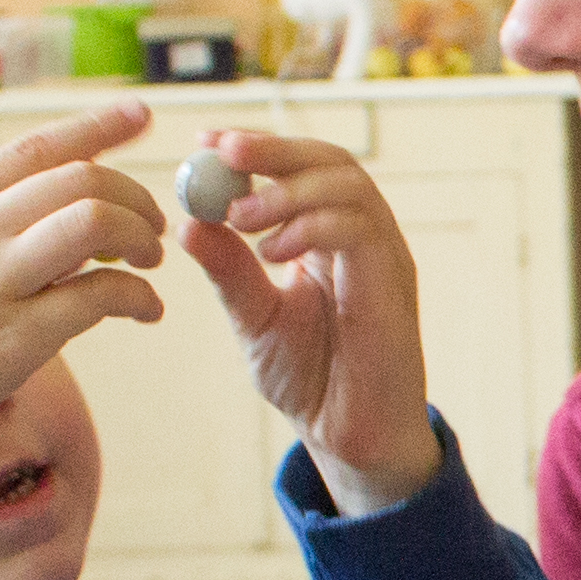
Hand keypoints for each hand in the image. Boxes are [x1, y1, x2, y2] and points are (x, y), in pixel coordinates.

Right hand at [0, 102, 165, 505]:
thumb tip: (53, 208)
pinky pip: (100, 295)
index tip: (142, 113)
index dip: (97, 127)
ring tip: (149, 263)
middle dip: (135, 196)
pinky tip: (146, 310)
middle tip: (152, 226)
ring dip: (141, 237)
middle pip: (80, 180)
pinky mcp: (13, 340)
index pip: (35, 147)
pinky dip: (140, 297)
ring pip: (95, 222)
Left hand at [177, 130, 437, 512]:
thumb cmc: (311, 378)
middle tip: (221, 152)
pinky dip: (311, 227)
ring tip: (238, 216)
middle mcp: (365, 236)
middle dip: (273, 149)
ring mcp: (384, 258)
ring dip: (288, 189)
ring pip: (349, 186)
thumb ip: (228, 271)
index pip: (303, 167)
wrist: (350, 437)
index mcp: (332, 236)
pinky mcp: (393, 285)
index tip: (205, 141)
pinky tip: (269, 250)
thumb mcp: (253, 317)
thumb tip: (187, 222)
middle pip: (330, 161)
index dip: (257, 147)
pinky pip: (360, 230)